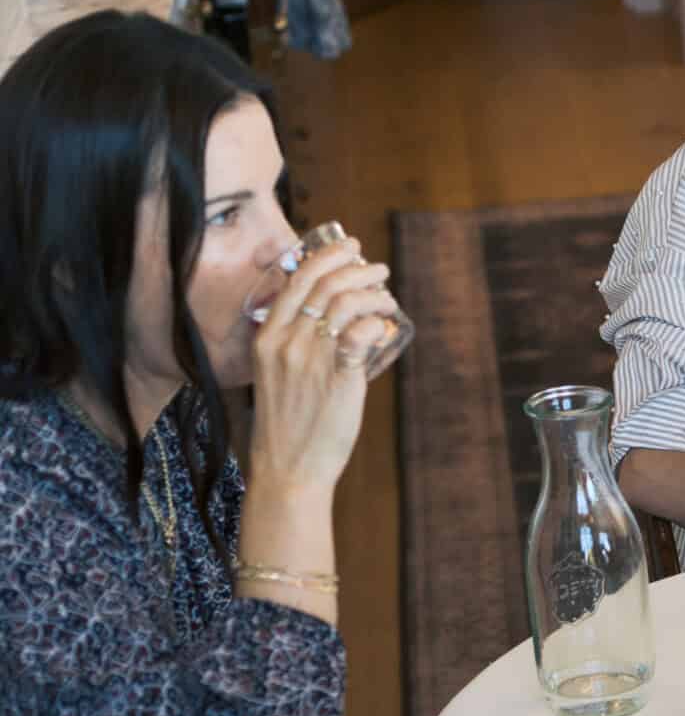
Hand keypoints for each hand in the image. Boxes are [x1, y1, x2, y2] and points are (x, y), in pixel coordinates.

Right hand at [249, 239, 397, 495]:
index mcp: (266, 337)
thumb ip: (291, 342)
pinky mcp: (339, 377)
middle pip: (325, 284)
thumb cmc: (286, 420)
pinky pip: (362, 334)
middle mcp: (285, 342)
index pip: (297, 280)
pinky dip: (376, 322)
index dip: (327, 257)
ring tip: (387, 298)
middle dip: (357, 268)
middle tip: (378, 270)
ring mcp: (311, 359)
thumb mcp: (273, 372)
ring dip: (374, 293)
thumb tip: (329, 316)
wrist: (288, 466)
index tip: (350, 249)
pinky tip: (384, 325)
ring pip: (346, 303)